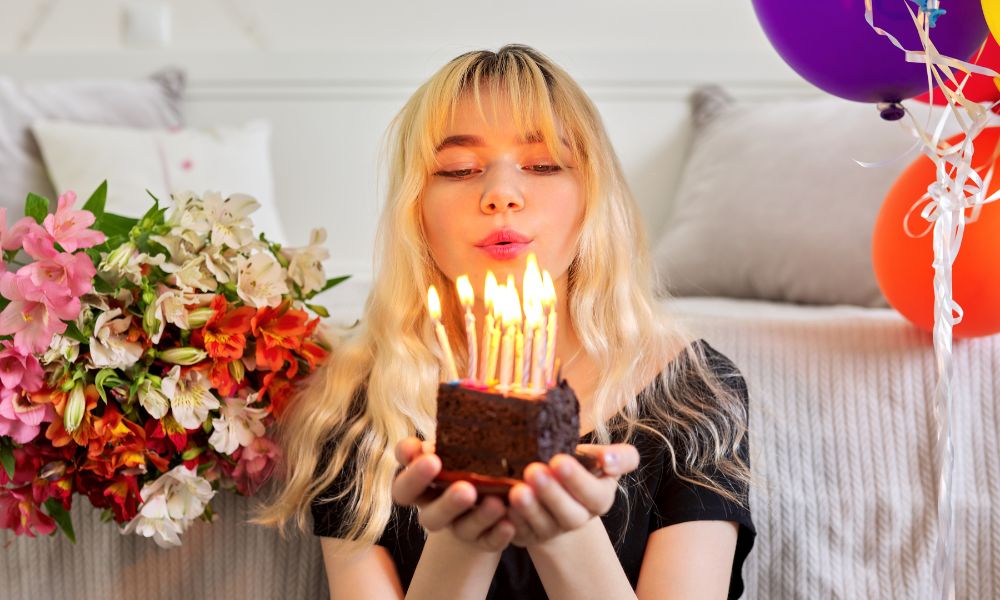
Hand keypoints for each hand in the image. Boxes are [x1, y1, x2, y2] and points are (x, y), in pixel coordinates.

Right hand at [391, 437, 515, 551]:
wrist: (489, 491)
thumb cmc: (468, 454)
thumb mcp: (459, 443)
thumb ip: (454, 433)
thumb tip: (471, 397)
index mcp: (421, 482)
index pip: (403, 484)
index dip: (411, 473)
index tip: (426, 455)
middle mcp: (433, 507)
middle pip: (428, 514)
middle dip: (446, 502)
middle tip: (464, 488)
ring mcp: (457, 526)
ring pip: (459, 528)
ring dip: (477, 517)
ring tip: (495, 503)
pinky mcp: (482, 540)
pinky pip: (487, 542)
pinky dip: (498, 534)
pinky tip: (509, 523)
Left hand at [506, 443, 639, 547]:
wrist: (554, 484)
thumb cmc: (579, 465)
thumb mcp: (602, 457)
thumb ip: (620, 457)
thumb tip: (608, 461)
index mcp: (599, 499)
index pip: (595, 494)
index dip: (578, 480)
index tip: (559, 460)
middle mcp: (577, 519)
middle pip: (569, 515)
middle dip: (551, 494)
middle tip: (534, 471)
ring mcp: (551, 531)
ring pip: (542, 525)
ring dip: (529, 509)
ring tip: (517, 490)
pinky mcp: (527, 536)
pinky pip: (519, 533)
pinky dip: (512, 520)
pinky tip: (503, 505)